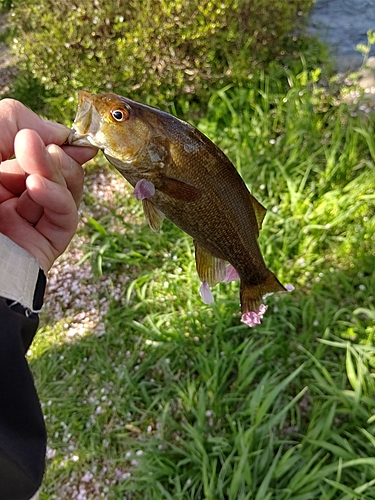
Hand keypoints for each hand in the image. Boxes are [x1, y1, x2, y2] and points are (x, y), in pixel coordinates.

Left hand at [0, 99, 96, 273]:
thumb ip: (14, 121)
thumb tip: (59, 132)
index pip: (38, 155)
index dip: (59, 142)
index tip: (73, 136)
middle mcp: (10, 198)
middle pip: (57, 172)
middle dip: (55, 155)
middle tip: (41, 146)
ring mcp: (26, 223)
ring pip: (66, 192)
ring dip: (57, 172)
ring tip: (41, 161)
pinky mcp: (42, 245)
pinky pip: (65, 218)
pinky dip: (59, 198)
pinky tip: (38, 186)